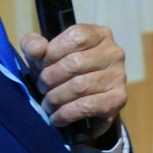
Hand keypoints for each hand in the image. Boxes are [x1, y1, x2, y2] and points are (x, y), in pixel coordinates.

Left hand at [20, 24, 126, 142]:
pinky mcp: (118, 100)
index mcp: (98, 34)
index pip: (76, 37)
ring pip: (79, 86)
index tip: (40, 66)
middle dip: (51, 78)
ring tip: (47, 104)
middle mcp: (113, 52)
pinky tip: (57, 117)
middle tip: (42, 88)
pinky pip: (87, 106)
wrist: (87, 104)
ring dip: (56, 98)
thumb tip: (36, 50)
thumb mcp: (45, 55)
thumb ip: (34, 45)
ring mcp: (118, 76)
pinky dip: (66, 114)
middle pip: (75, 63)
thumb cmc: (63, 73)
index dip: (53, 53)